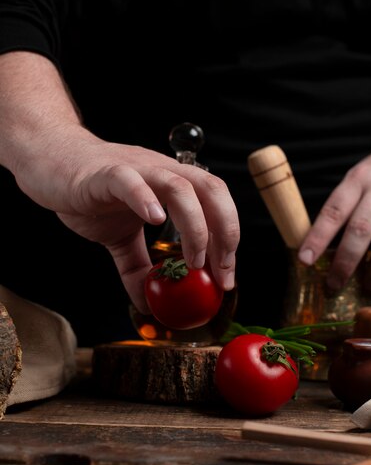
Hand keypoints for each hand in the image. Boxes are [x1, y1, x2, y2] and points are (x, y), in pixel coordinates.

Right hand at [0, 52, 238, 314]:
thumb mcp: (119, 237)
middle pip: (212, 190)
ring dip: (195, 226)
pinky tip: (154, 220)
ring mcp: (136, 169)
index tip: (227, 276)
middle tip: (219, 272)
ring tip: (194, 261)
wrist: (49, 162)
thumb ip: (136, 267)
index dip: (228, 239)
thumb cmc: (89, 193)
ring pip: (180, 187)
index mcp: (171, 184)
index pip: (216, 205)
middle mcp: (162, 171)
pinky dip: (145, 199)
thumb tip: (147, 303)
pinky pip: (130, 182)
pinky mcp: (105, 173)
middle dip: (225, 233)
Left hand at [298, 130, 370, 291]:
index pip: (333, 211)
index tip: (305, 260)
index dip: (317, 237)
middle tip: (335, 284)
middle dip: (346, 262)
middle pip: (362, 229)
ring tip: (369, 286)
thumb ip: (344, 206)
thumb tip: (320, 246)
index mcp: (358, 179)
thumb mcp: (359, 177)